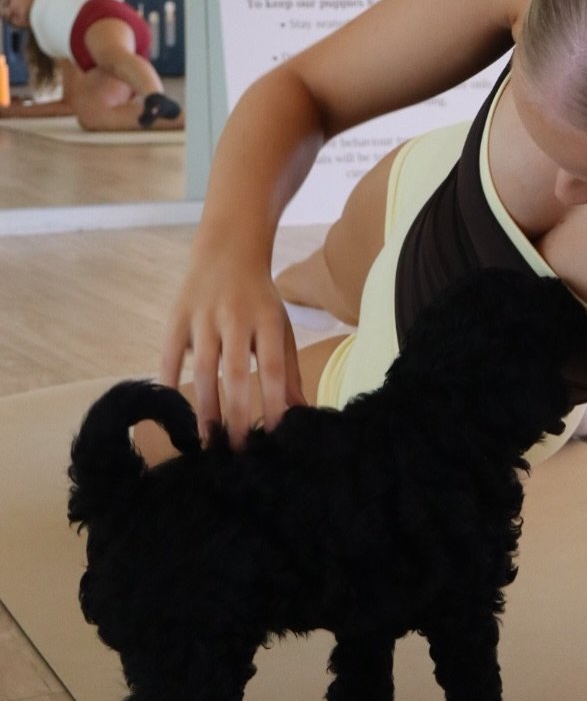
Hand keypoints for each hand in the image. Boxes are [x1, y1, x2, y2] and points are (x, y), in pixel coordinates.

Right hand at [160, 253, 304, 446]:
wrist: (226, 252)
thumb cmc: (259, 301)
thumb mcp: (280, 329)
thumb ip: (290, 371)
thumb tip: (302, 412)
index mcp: (267, 321)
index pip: (273, 369)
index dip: (273, 403)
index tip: (273, 434)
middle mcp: (235, 318)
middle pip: (236, 373)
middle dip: (236, 414)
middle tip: (237, 448)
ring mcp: (203, 316)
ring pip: (204, 368)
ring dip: (205, 407)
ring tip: (207, 441)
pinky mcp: (177, 316)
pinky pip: (171, 353)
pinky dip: (170, 381)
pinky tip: (172, 410)